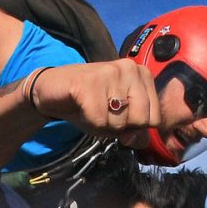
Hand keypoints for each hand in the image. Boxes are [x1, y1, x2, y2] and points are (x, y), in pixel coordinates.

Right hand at [32, 62, 160, 146]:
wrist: (52, 90)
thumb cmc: (88, 105)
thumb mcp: (118, 121)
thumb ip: (135, 132)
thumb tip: (138, 140)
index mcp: (143, 75)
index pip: (154, 119)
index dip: (133, 127)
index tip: (115, 115)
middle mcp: (131, 68)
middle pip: (141, 120)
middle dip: (119, 127)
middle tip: (101, 112)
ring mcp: (111, 72)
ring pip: (120, 122)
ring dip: (101, 125)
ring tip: (90, 109)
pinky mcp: (91, 81)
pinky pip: (99, 120)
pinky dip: (89, 122)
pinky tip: (81, 108)